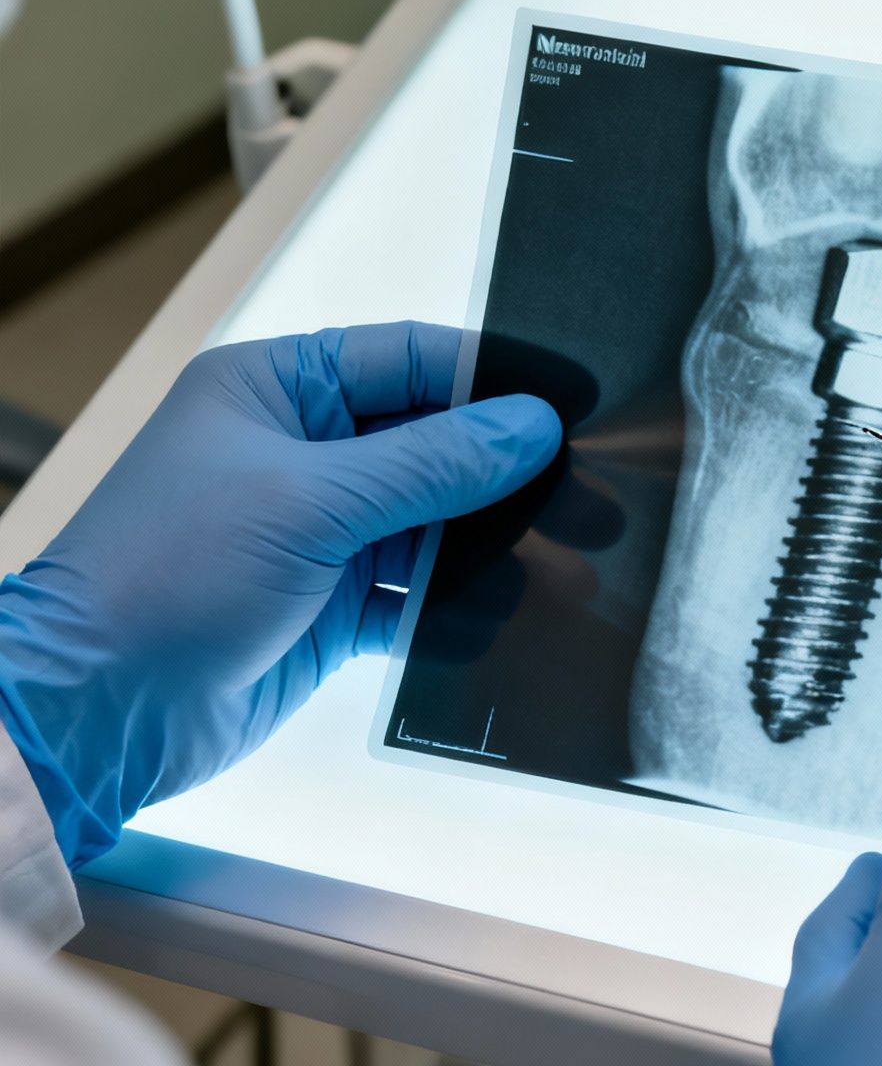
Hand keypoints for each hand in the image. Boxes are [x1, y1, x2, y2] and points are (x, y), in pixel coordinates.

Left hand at [0, 323, 560, 865]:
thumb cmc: (169, 575)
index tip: (571, 402)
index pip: (409, 359)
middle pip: (434, 443)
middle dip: (509, 472)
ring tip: (574, 566)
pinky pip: (418, 596)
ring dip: (496, 547)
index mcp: (276, 391)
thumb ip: (430, 463)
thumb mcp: (309, 501)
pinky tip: (510, 620)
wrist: (99, 712)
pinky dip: (460, 610)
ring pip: (436, 524)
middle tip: (592, 496)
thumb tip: (532, 428)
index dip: (492, 376)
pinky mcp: (333, 608)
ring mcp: (320, 533)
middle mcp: (302, 454)